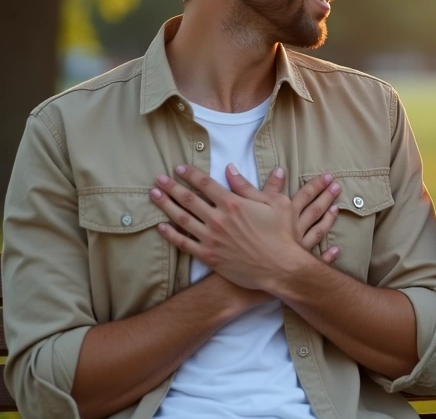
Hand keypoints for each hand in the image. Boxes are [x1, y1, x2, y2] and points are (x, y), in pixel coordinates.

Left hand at [151, 164, 338, 291]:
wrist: (281, 268)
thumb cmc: (282, 235)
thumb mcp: (275, 203)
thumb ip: (249, 186)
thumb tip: (231, 168)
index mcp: (233, 203)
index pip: (205, 183)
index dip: (190, 174)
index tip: (178, 168)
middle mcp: (218, 219)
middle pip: (188, 198)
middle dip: (171, 187)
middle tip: (158, 179)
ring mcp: (211, 238)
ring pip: (182, 219)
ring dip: (166, 205)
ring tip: (154, 195)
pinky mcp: (209, 257)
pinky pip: (184, 244)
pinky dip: (170, 235)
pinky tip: (161, 226)